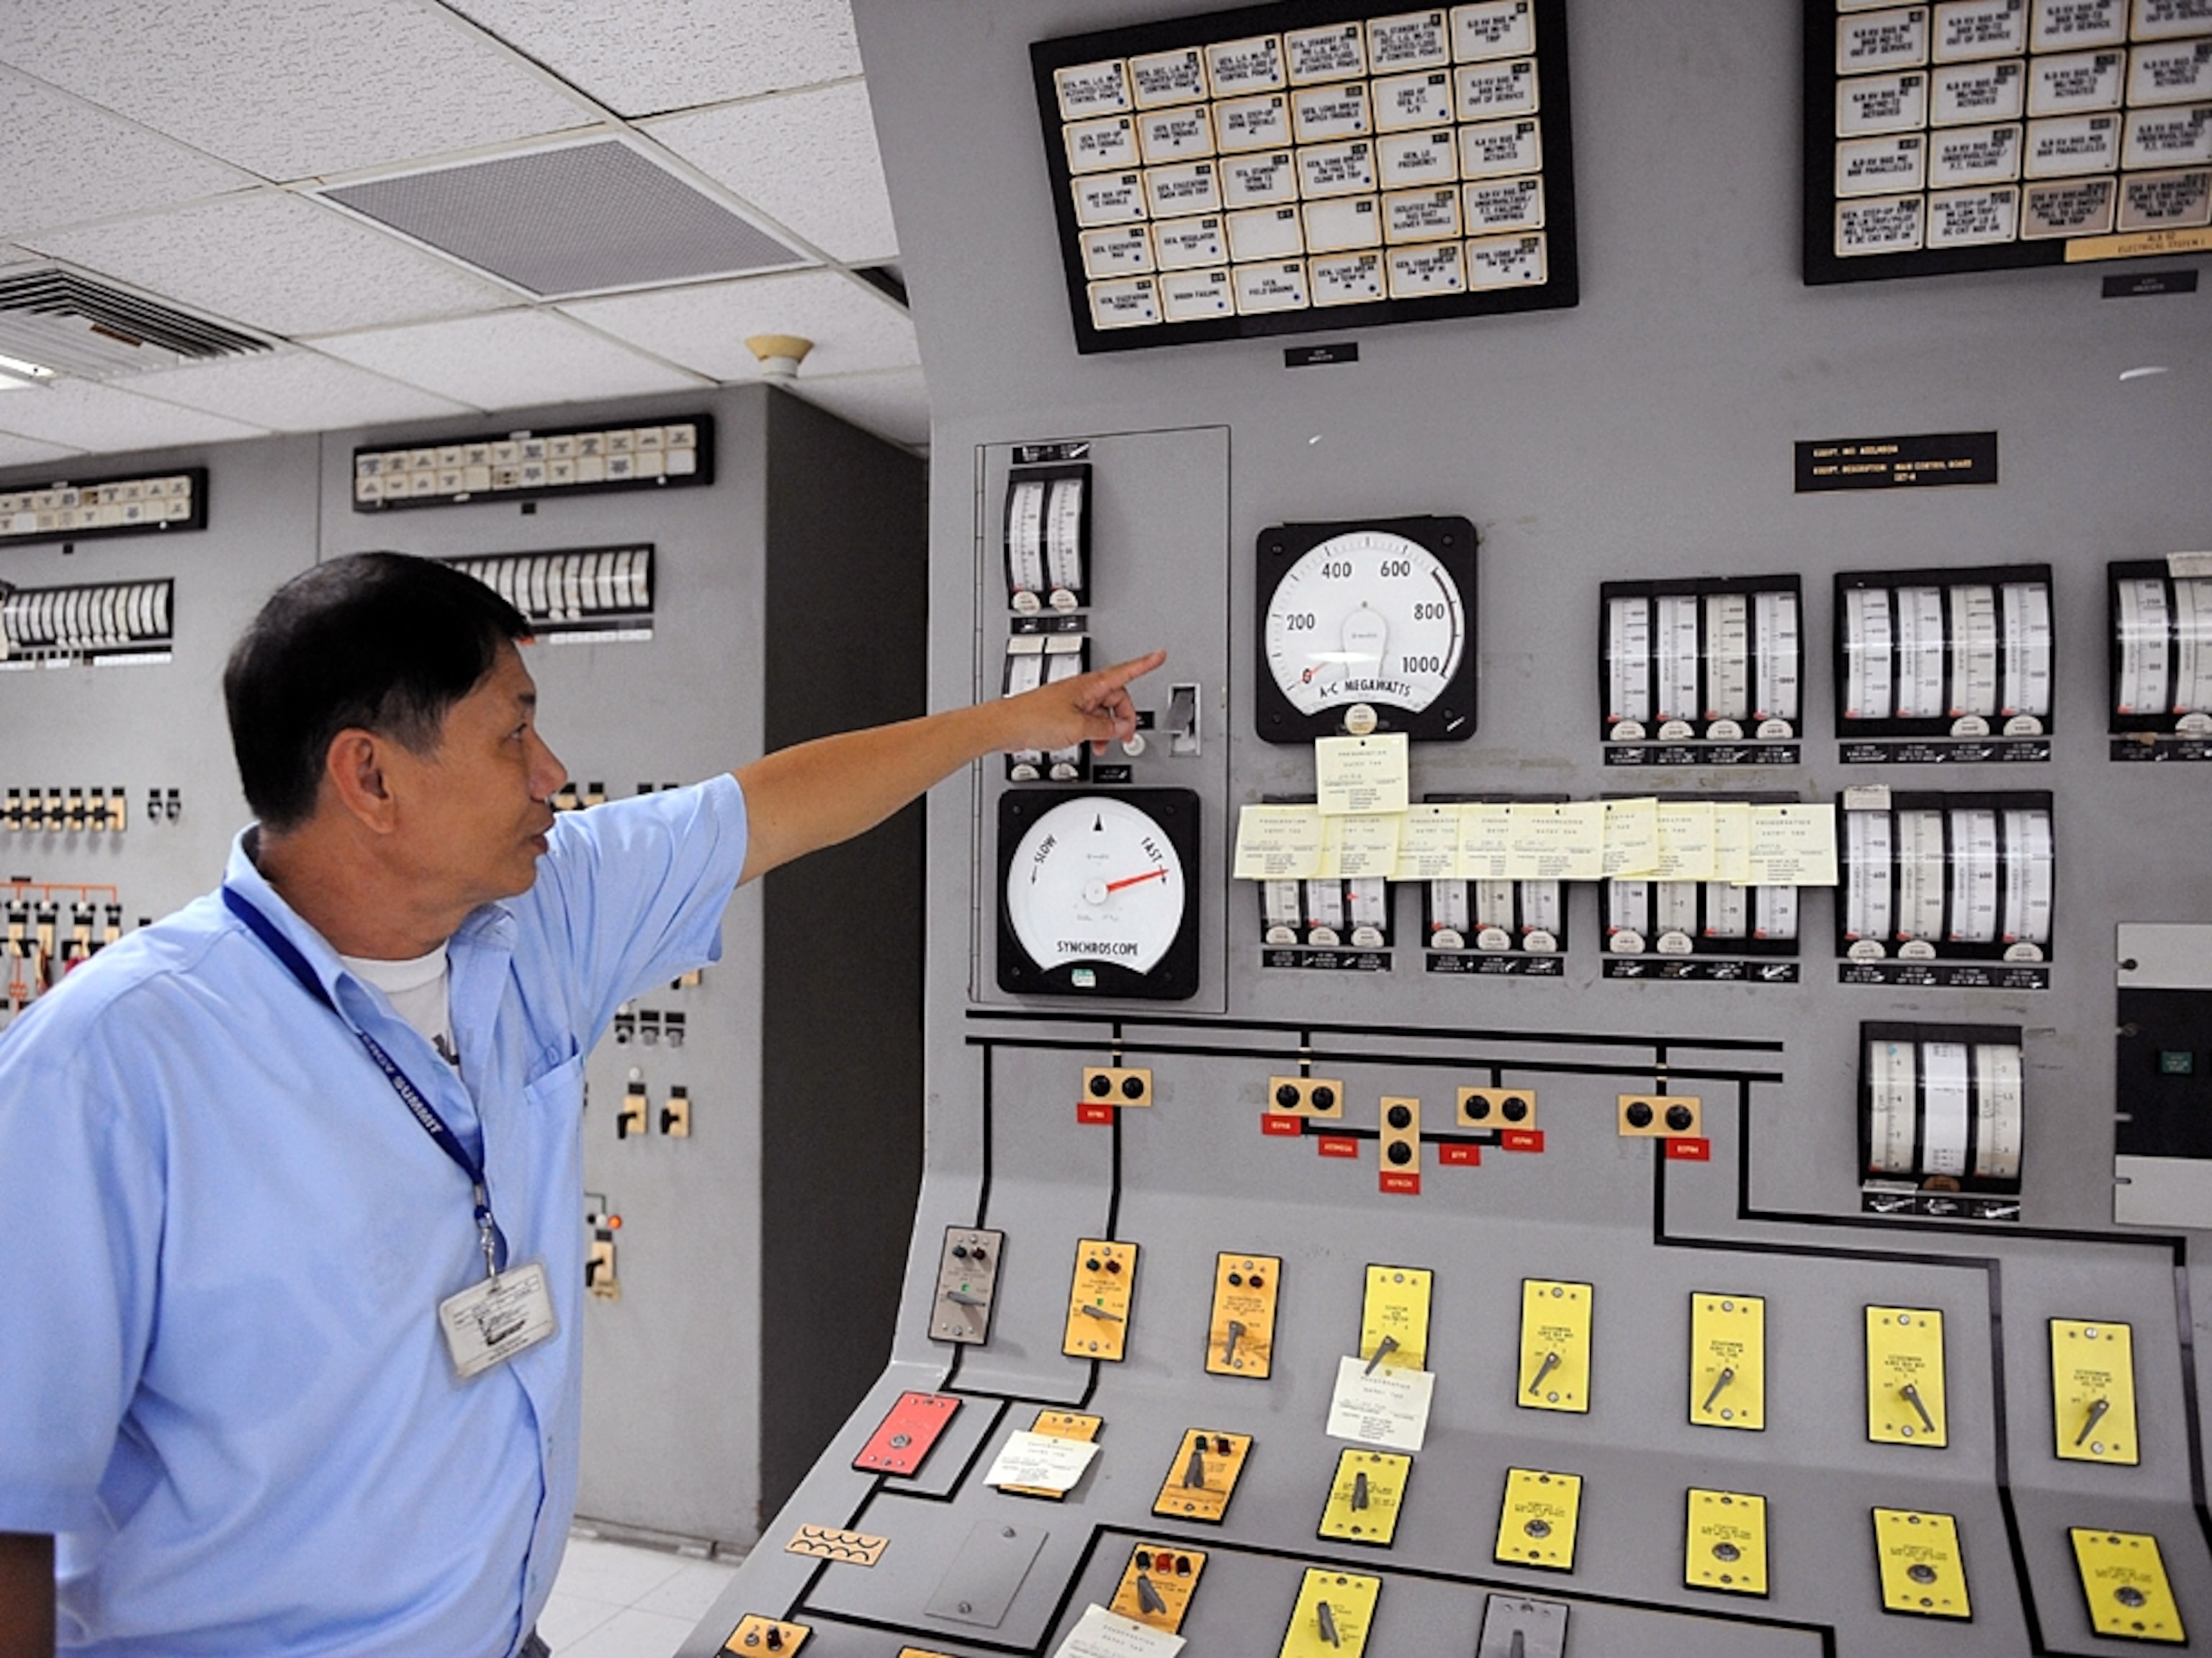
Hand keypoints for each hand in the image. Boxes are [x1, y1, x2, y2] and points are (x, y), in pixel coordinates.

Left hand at [1005, 649, 1166, 755]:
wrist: (1006, 726)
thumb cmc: (1033, 719)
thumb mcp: (1078, 727)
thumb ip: (1104, 726)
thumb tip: (1121, 726)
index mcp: (1089, 685)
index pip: (1125, 672)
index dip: (1145, 664)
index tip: (1159, 656)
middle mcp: (1082, 689)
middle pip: (1116, 697)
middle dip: (1124, 716)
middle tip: (1125, 735)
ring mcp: (1072, 700)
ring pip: (1102, 710)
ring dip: (1107, 727)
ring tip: (1103, 743)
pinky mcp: (1063, 712)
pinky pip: (1088, 718)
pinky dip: (1094, 730)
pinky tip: (1090, 742)